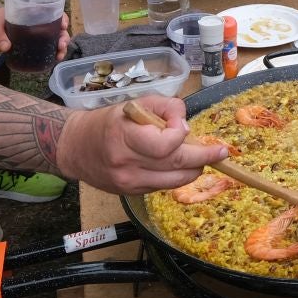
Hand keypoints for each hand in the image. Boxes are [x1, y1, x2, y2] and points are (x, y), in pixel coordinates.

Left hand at [0, 7, 68, 60]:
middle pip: (56, 28)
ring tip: (59, 56)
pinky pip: (44, 49)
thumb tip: (6, 47)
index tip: (63, 25)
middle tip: (61, 45)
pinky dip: (51, 54)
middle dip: (63, 36)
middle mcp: (36, 23)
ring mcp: (34, 35)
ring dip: (60, 47)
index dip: (61, 17)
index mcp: (31, 12)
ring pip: (53, 39)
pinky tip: (54, 60)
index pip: (51, 11)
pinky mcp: (30, 45)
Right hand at [56, 96, 228, 193]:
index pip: (165, 144)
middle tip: (222, 152)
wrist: (74, 148)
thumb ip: (165, 107)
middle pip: (176, 165)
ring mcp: (129, 183)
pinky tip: (177, 165)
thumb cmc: (108, 121)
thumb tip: (186, 125)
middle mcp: (126, 164)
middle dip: (204, 158)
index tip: (183, 125)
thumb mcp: (135, 103)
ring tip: (202, 158)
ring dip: (193, 169)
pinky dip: (175, 175)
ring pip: (175, 181)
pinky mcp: (131, 194)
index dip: (181, 134)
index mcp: (124, 136)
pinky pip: (163, 186)